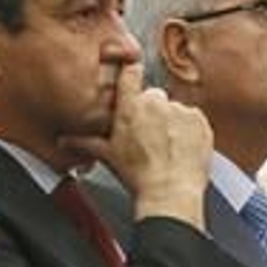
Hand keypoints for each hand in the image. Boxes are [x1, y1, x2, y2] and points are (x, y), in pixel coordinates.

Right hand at [65, 63, 211, 225]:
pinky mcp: (201, 121)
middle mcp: (156, 103)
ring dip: (172, 123)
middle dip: (152, 113)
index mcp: (131, 107)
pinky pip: (194, 120)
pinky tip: (181, 150)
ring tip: (166, 149)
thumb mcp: (107, 157)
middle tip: (149, 138)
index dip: (131, 74)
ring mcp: (181, 110)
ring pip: (175, 110)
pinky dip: (190, 132)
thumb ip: (85, 143)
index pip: (130, 73)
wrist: (170, 193)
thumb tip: (65, 141)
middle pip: (154, 98)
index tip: (132, 75)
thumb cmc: (138, 176)